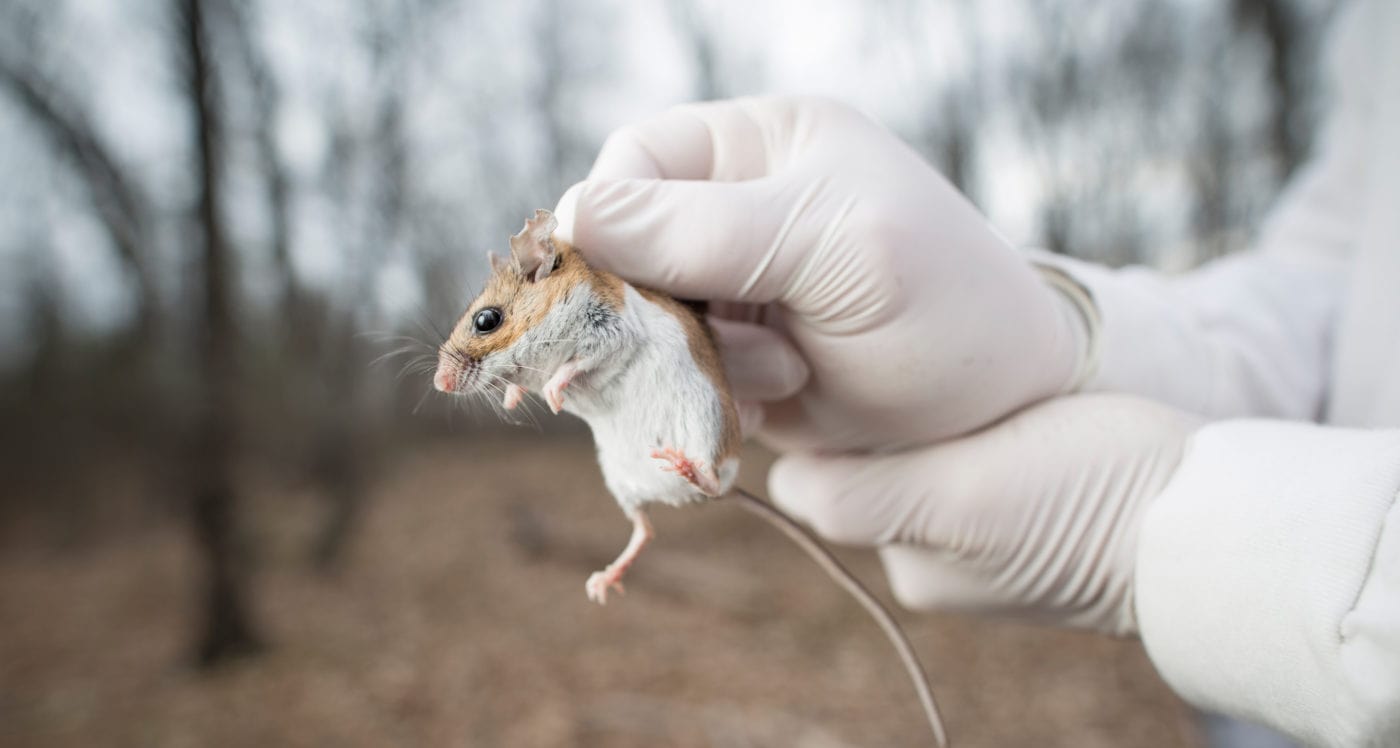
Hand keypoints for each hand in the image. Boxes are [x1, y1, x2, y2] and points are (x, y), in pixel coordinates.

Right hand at [555, 96, 1082, 451]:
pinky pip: (667, 375)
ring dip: (691, 361)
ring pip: (638, 320)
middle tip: (714, 348)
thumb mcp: (833, 249)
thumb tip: (573, 216)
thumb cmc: (945, 307)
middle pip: (622, 248)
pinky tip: (775, 401)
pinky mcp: (731, 356)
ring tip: (783, 374)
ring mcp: (732, 287)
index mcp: (762, 145)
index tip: (626, 287)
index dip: (613, 223)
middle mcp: (735, 208)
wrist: (1005, 415)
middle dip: (656, 308)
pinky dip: (703, 397)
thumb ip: (704, 230)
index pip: (636, 162)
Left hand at [769, 394, 1199, 634]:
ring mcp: (980, 532)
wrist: (1210, 520)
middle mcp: (933, 553)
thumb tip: (785, 481)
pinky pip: (968, 457)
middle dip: (867, 414)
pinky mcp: (1024, 505)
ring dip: (923, 414)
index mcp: (909, 555)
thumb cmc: (1086, 493)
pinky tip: (995, 393)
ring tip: (951, 367)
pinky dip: (969, 426)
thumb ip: (863, 496)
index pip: (819, 478)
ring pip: (915, 455)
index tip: (814, 353)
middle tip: (888, 346)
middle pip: (862, 466)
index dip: (808, 416)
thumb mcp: (957, 495)